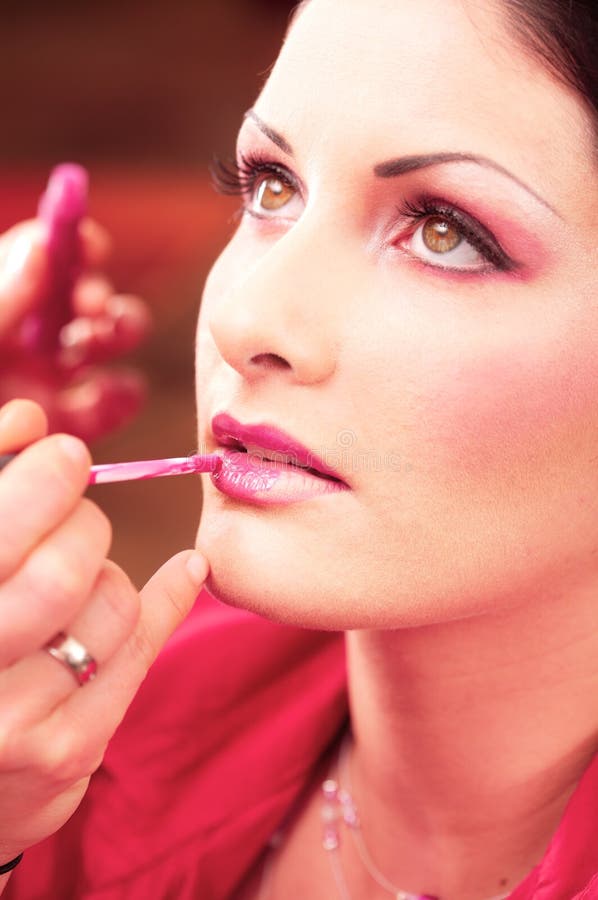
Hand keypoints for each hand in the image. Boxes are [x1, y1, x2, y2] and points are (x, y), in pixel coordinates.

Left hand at [0, 219, 151, 441]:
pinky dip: (125, 393)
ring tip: (101, 340)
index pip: (41, 256)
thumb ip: (1, 296)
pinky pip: (110, 402)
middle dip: (95, 293)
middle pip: (78, 294)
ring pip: (104, 340)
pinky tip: (118, 390)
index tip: (91, 246)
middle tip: (91, 307)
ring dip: (117, 331)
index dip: (71, 242)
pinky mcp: (71, 426)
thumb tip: (42, 245)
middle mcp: (25, 337)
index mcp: (0, 307)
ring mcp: (50, 379)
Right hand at [0, 400, 206, 871]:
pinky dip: (171, 596)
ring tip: (84, 578)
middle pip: (60, 573)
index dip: (40, 483)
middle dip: (85, 524)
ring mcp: (10, 724)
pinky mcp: (66, 752)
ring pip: (109, 605)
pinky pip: (143, 648)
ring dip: (110, 572)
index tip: (69, 454)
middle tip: (81, 514)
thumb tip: (29, 419)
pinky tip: (184, 572)